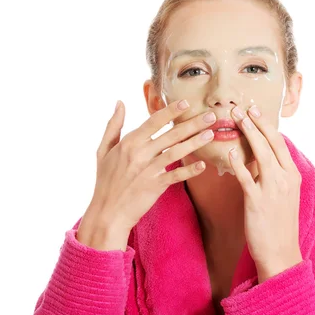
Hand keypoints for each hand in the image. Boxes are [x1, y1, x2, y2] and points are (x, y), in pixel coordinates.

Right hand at [77, 99, 216, 250]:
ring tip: (210, 134)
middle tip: (210, 116)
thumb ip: (113, 125)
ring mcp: (148, 170)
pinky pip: (175, 176)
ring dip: (195, 143)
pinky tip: (203, 165)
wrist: (107, 212)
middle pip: (171, 135)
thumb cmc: (105, 180)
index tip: (186, 103)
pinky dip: (189, 171)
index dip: (171, 111)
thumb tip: (120, 103)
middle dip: (192, 124)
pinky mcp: (154, 186)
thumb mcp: (103, 150)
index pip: (154, 121)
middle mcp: (140, 154)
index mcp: (129, 142)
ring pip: (176, 152)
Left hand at [228, 104, 303, 282]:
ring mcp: (272, 189)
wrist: (280, 252)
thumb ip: (271, 174)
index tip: (255, 111)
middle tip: (242, 107)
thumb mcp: (282, 194)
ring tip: (237, 119)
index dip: (266, 125)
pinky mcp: (257, 201)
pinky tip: (230, 152)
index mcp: (292, 175)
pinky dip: (239, 163)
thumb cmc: (278, 223)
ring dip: (248, 134)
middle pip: (271, 143)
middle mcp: (285, 178)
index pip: (279, 143)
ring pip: (261, 154)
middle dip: (256, 123)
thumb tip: (255, 156)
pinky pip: (247, 178)